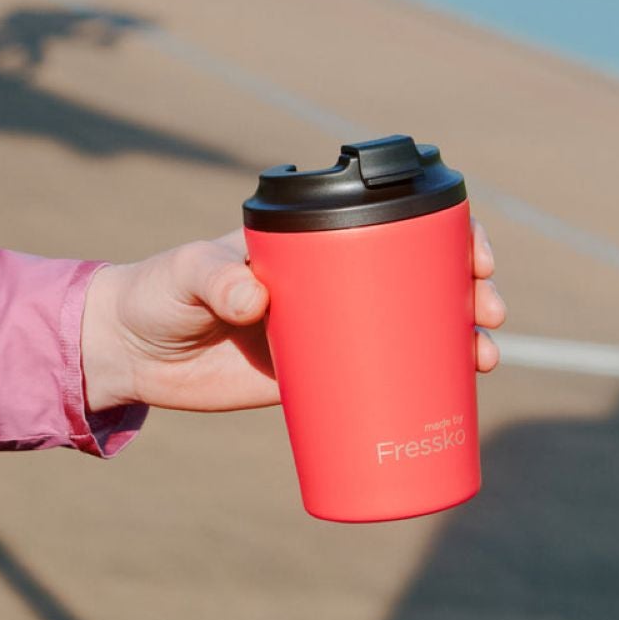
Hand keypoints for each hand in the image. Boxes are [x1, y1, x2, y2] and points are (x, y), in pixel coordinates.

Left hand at [81, 222, 505, 412]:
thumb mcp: (187, 275)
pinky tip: (457, 397)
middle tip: (489, 312)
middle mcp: (330, 280)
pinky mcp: (315, 377)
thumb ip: (215, 278)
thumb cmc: (157, 293)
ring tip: (485, 359)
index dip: (444, 233)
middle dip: (467, 289)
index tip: (473, 254)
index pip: (391, 222)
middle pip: (418, 276)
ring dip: (459, 339)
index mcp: (311, 240)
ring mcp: (327, 330)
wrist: (129, 354)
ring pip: (410, 327)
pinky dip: (420, 387)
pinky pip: (380, 379)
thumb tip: (255, 297)